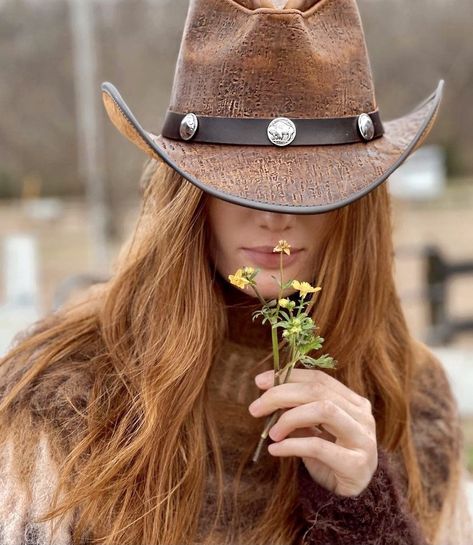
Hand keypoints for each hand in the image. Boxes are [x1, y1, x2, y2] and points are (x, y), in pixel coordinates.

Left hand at [248, 369, 377, 496]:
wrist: (350, 498)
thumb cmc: (328, 459)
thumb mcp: (311, 429)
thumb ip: (297, 410)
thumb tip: (268, 392)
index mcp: (353, 402)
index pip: (318, 378)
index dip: (288, 376)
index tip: (260, 382)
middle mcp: (362, 415)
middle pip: (317, 391)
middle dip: (281, 395)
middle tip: (255, 408)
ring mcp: (362, 438)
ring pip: (323, 410)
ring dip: (289, 417)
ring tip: (271, 433)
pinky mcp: (356, 464)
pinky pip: (318, 446)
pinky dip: (291, 445)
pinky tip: (275, 450)